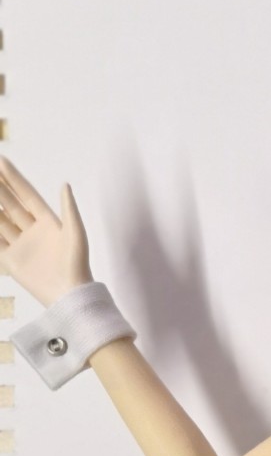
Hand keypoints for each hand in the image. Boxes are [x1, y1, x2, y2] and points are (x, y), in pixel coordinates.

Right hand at [0, 157, 93, 306]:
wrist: (68, 295)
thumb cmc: (77, 264)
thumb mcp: (76, 234)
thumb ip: (68, 209)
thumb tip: (65, 184)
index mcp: (48, 221)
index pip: (27, 194)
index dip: (14, 178)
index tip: (1, 161)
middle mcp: (32, 230)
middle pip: (10, 203)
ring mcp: (21, 244)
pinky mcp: (11, 259)